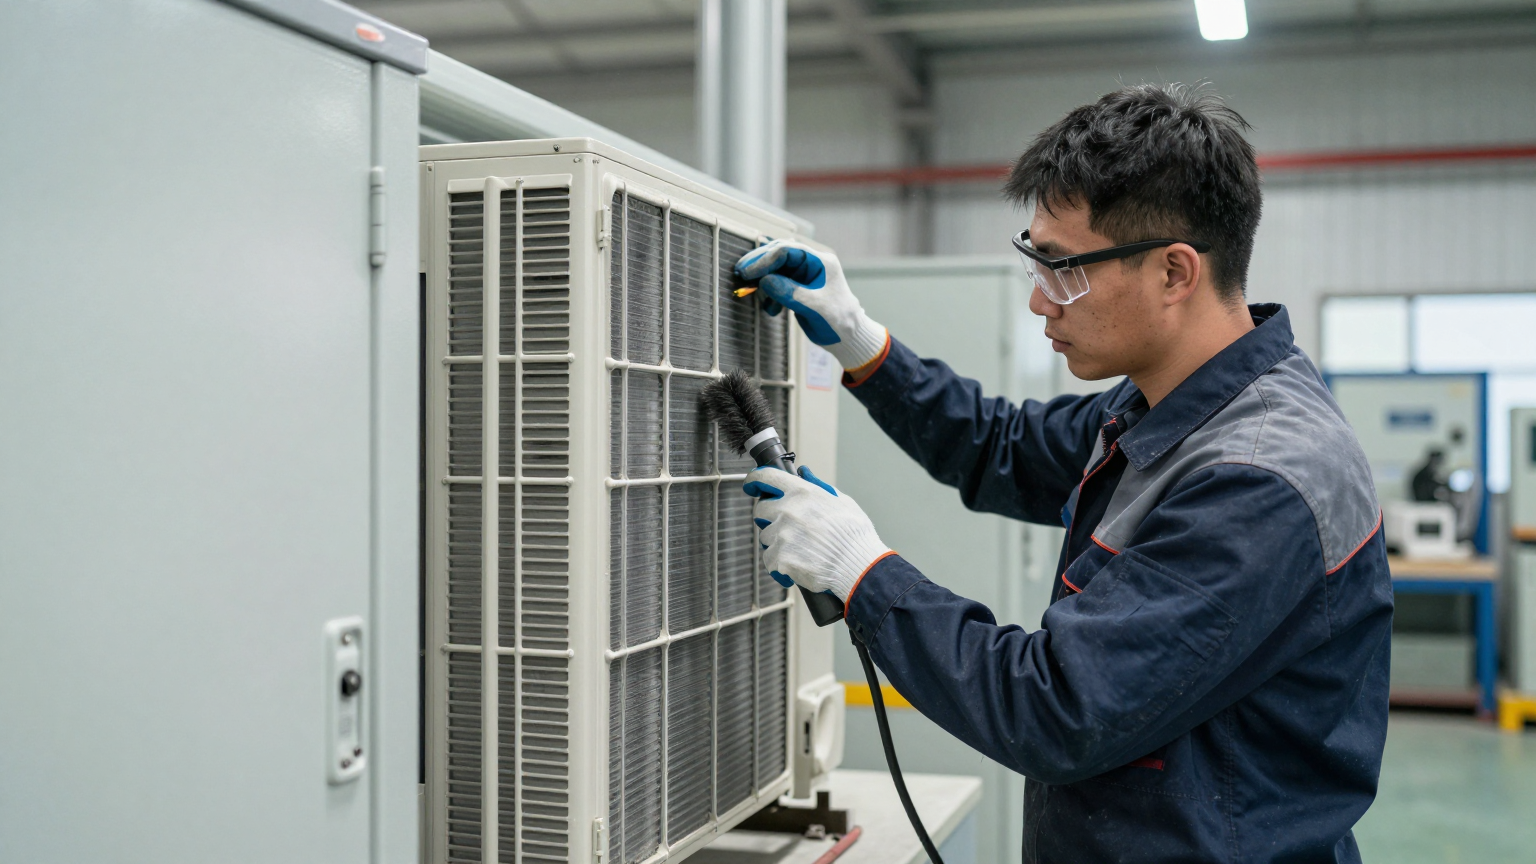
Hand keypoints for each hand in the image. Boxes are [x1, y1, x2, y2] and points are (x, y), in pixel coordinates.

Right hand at [735, 240, 888, 370]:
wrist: (847, 337)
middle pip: (778, 256)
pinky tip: (771, 309)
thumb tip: (765, 281)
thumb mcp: (815, 307)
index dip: (765, 259)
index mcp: (820, 262)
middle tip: (741, 274)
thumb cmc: (839, 320)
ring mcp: (803, 276)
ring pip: (774, 270)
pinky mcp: (797, 288)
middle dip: (759, 265)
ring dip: (764, 285)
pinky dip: (769, 295)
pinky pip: (776, 284)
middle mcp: (811, 264)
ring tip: (764, 302)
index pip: (787, 251)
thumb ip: (790, 292)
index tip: (749, 271)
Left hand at [743, 465, 891, 601]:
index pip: (767, 477)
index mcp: (803, 493)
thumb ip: (818, 486)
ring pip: (766, 537)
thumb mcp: (842, 501)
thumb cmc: (854, 536)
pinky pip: (769, 560)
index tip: (751, 485)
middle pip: (761, 510)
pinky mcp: (780, 559)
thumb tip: (804, 473)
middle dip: (769, 517)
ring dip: (777, 543)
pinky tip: (796, 565)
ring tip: (801, 550)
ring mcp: (782, 536)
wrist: (858, 567)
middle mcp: (788, 511)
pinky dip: (780, 565)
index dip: (754, 479)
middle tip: (786, 527)